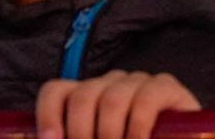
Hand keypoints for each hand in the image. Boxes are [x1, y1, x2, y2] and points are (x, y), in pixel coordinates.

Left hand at [36, 70, 200, 138]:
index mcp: (86, 98)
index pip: (56, 91)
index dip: (48, 114)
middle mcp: (110, 83)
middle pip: (83, 96)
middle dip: (81, 133)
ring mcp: (139, 82)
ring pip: (112, 99)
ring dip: (110, 134)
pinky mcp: (166, 86)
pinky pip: (145, 100)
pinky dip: (137, 129)